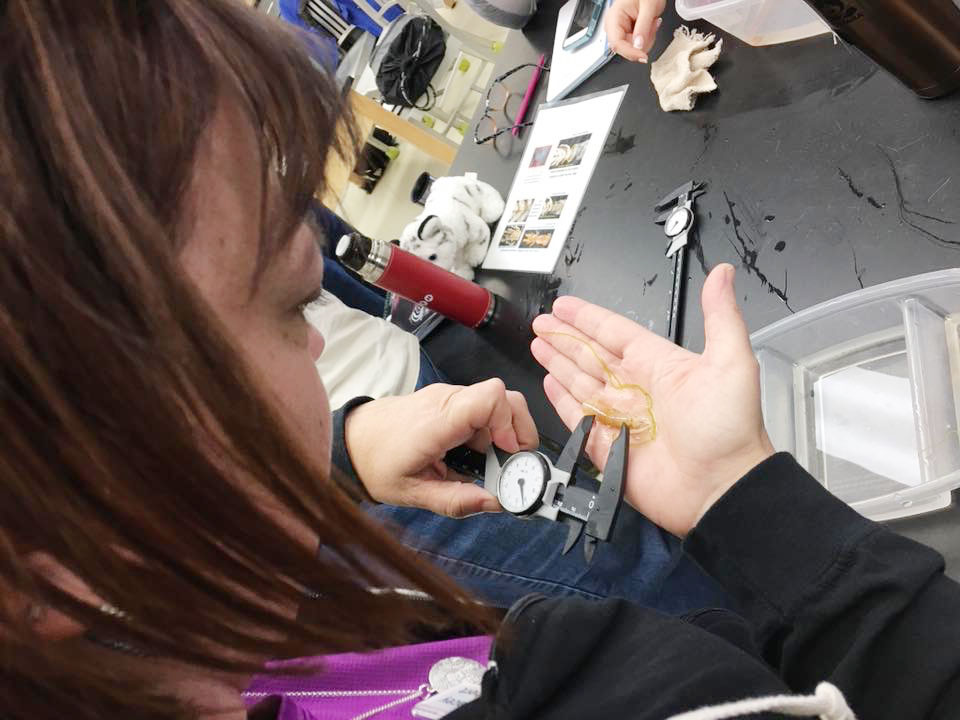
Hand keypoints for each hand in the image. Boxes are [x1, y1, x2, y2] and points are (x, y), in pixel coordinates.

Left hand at [343, 379, 537, 517]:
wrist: (351, 439)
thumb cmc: (375, 463)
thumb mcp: (413, 493)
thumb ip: (455, 501)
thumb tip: (494, 503)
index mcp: (437, 422)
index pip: (491, 398)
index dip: (511, 424)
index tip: (509, 453)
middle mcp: (445, 400)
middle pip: (504, 399)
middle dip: (517, 432)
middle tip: (508, 463)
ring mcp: (447, 396)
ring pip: (496, 403)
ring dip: (502, 434)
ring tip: (485, 463)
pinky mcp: (448, 399)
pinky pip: (481, 408)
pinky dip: (488, 431)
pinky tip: (472, 454)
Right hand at [531, 264, 773, 536]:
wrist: (722, 488)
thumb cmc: (731, 430)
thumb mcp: (732, 363)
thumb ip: (721, 316)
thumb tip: (722, 274)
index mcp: (660, 364)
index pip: (614, 332)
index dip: (587, 317)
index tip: (565, 304)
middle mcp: (636, 388)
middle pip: (590, 353)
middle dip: (564, 336)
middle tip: (541, 322)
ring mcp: (619, 417)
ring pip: (579, 381)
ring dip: (557, 362)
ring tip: (538, 344)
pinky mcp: (606, 446)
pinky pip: (577, 418)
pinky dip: (561, 401)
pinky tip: (549, 385)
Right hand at [605, 0, 665, 61]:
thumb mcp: (649, 7)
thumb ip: (643, 27)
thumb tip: (638, 47)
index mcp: (614, 18)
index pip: (617, 44)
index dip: (630, 53)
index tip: (643, 57)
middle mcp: (615, 26)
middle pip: (626, 48)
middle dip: (643, 41)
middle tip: (653, 25)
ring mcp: (621, 31)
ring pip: (634, 48)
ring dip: (647, 39)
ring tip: (652, 22)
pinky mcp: (628, 34)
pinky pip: (638, 45)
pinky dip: (648, 38)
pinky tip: (650, 25)